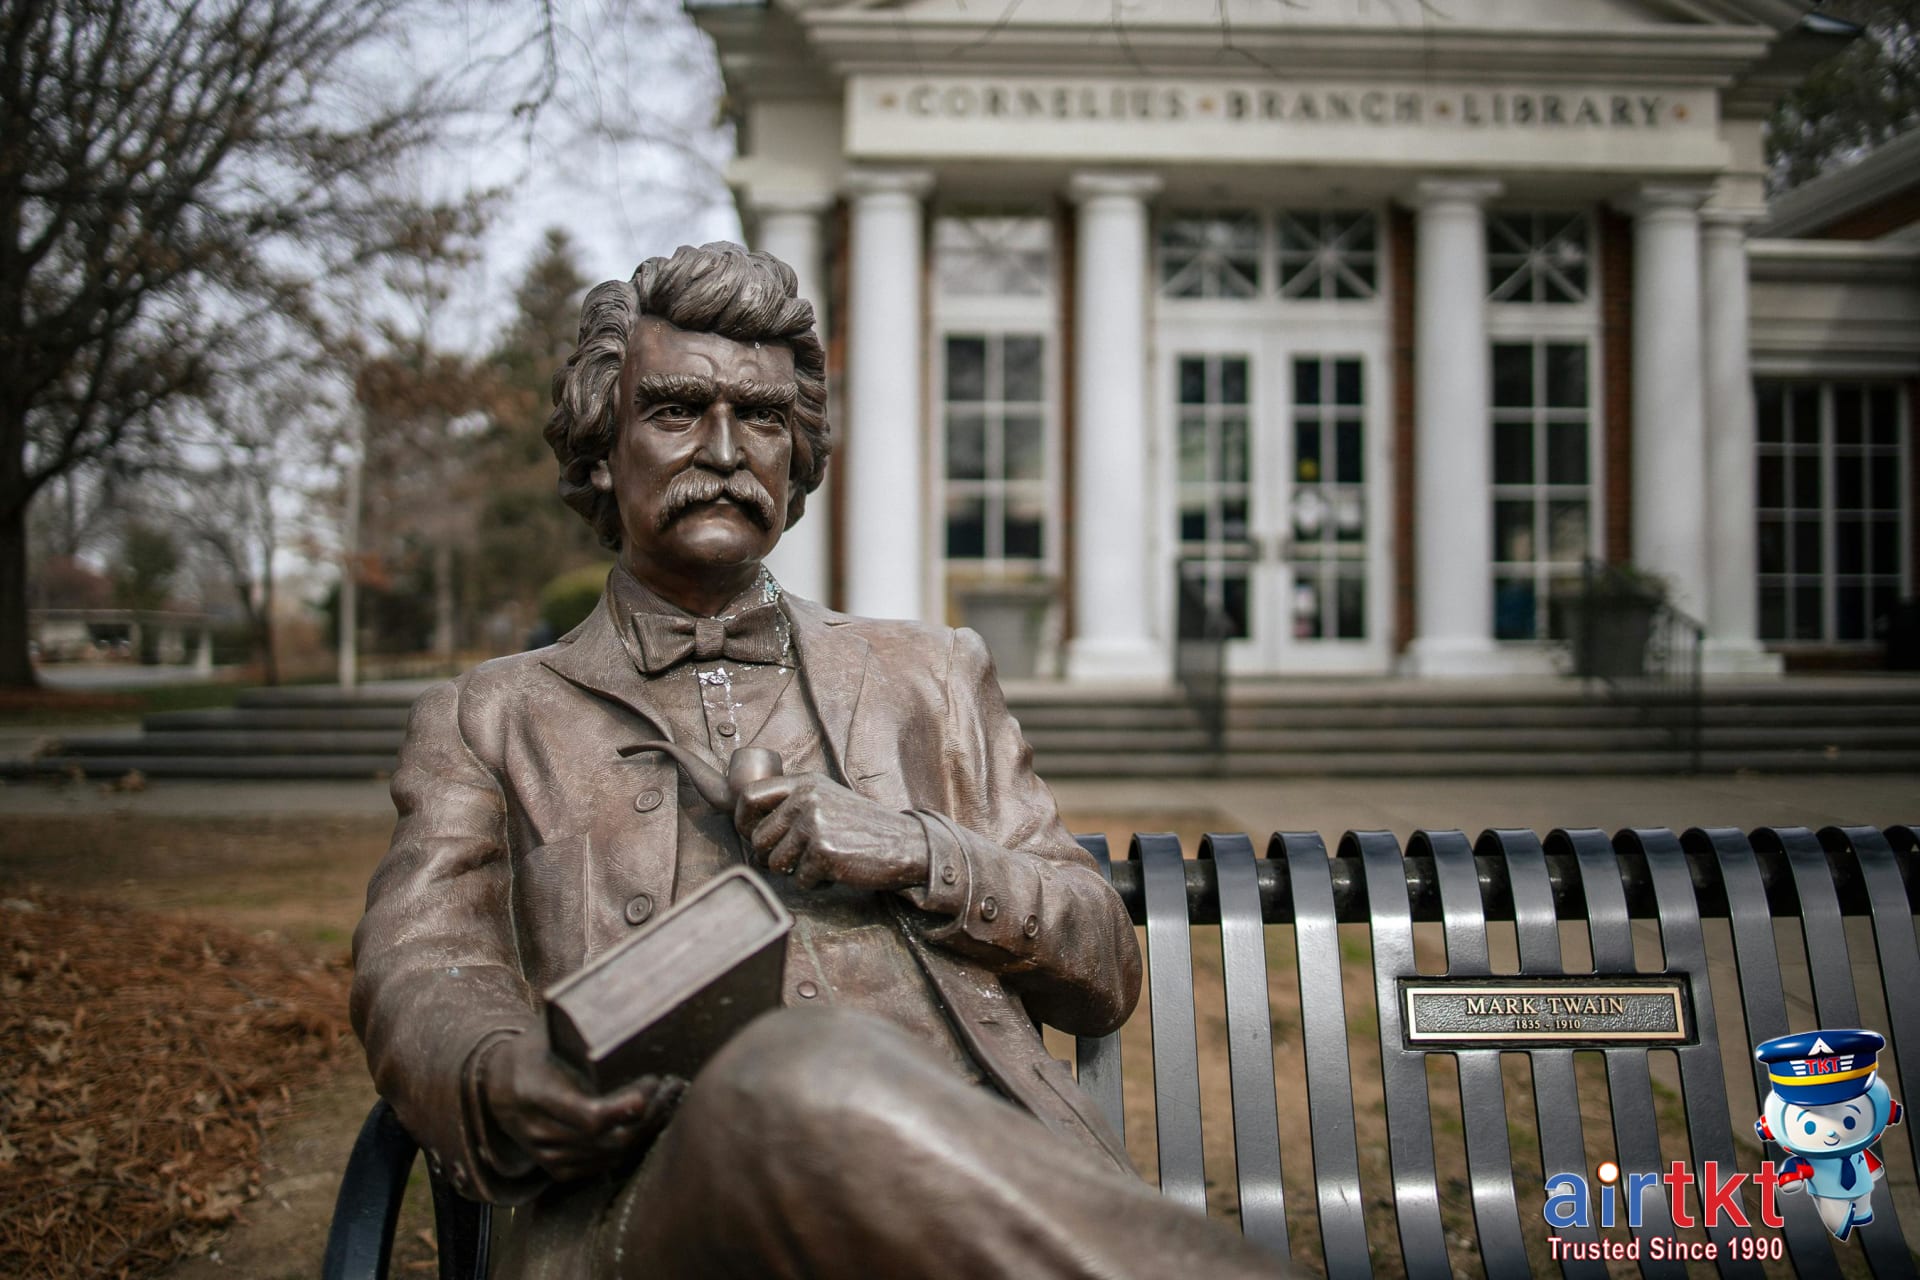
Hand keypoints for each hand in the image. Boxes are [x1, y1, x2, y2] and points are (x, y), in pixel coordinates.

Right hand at [479, 1027, 684, 1181]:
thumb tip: (628, 986)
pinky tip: (649, 1122)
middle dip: (648, 1115)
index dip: (627, 1107)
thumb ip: (580, 1019)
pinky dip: (630, 1148)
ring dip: (646, 1130)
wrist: (494, 1086)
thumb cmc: (533, 1050)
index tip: (653, 1082)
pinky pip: (601, 1166)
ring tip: (668, 1099)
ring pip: (609, 1156)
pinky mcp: (555, 1167)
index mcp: (536, 1092)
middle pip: (608, 1139)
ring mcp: (545, 1153)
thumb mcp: (548, 1030)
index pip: (591, 1116)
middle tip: (672, 1086)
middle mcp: (538, 1129)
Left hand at [733, 773, 929, 890]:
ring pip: (775, 863)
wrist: (906, 844)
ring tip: (822, 862)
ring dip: (795, 872)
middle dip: (772, 857)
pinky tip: (837, 871)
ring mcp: (815, 825)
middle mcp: (807, 799)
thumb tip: (748, 828)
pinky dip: (815, 883)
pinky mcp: (824, 853)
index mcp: (805, 783)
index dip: (743, 822)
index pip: (749, 796)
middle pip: (758, 838)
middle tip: (798, 860)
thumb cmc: (863, 828)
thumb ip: (793, 804)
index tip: (751, 836)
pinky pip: (799, 880)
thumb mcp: (828, 800)